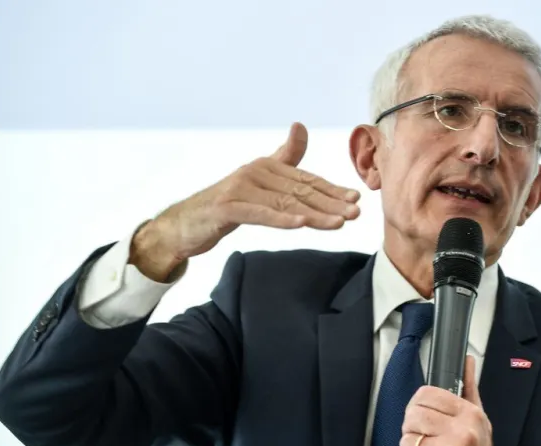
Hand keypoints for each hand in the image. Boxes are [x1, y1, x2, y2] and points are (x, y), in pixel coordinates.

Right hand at [130, 122, 360, 280]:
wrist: (185, 223)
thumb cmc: (227, 204)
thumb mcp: (258, 183)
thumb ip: (282, 159)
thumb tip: (300, 126)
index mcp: (266, 167)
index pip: (306, 180)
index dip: (332, 190)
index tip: (355, 200)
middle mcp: (255, 172)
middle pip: (300, 191)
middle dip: (330, 204)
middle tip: (355, 213)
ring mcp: (240, 188)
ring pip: (285, 203)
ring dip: (314, 214)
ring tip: (338, 223)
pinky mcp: (226, 207)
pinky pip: (259, 214)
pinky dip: (281, 219)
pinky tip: (301, 225)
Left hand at [398, 356, 497, 445]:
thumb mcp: (478, 425)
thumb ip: (469, 390)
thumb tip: (467, 361)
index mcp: (470, 415)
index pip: (426, 394)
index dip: (419, 409)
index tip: (426, 422)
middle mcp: (463, 431)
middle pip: (412, 416)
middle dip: (414, 434)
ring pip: (405, 441)